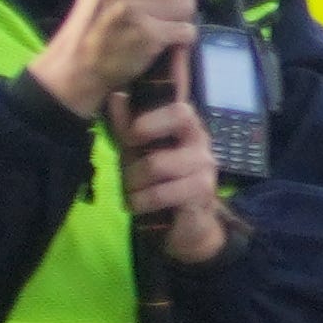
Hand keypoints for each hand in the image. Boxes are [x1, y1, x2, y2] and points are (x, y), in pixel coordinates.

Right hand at [20, 0, 200, 121]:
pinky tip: (157, 41)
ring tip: (154, 23)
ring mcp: (134, 8)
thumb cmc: (95, 19)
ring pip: (188, 3)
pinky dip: (180, 39)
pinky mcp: (148, 34)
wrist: (76, 66)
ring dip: (179, 17)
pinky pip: (188, 30)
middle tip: (156, 5)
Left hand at [113, 82, 233, 268]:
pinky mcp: (202, 193)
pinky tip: (138, 205)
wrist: (185, 225)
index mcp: (187, 128)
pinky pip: (159, 193)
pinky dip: (140, 201)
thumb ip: (128, 126)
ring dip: (133, 182)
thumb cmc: (159, 182)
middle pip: (177, 121)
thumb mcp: (138, 152)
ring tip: (133, 191)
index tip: (130, 138)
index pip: (179, 108)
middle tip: (128, 167)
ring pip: (156, 164)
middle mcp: (202, 142)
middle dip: (138, 150)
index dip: (149, 120)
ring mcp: (205, 168)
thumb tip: (117, 96)